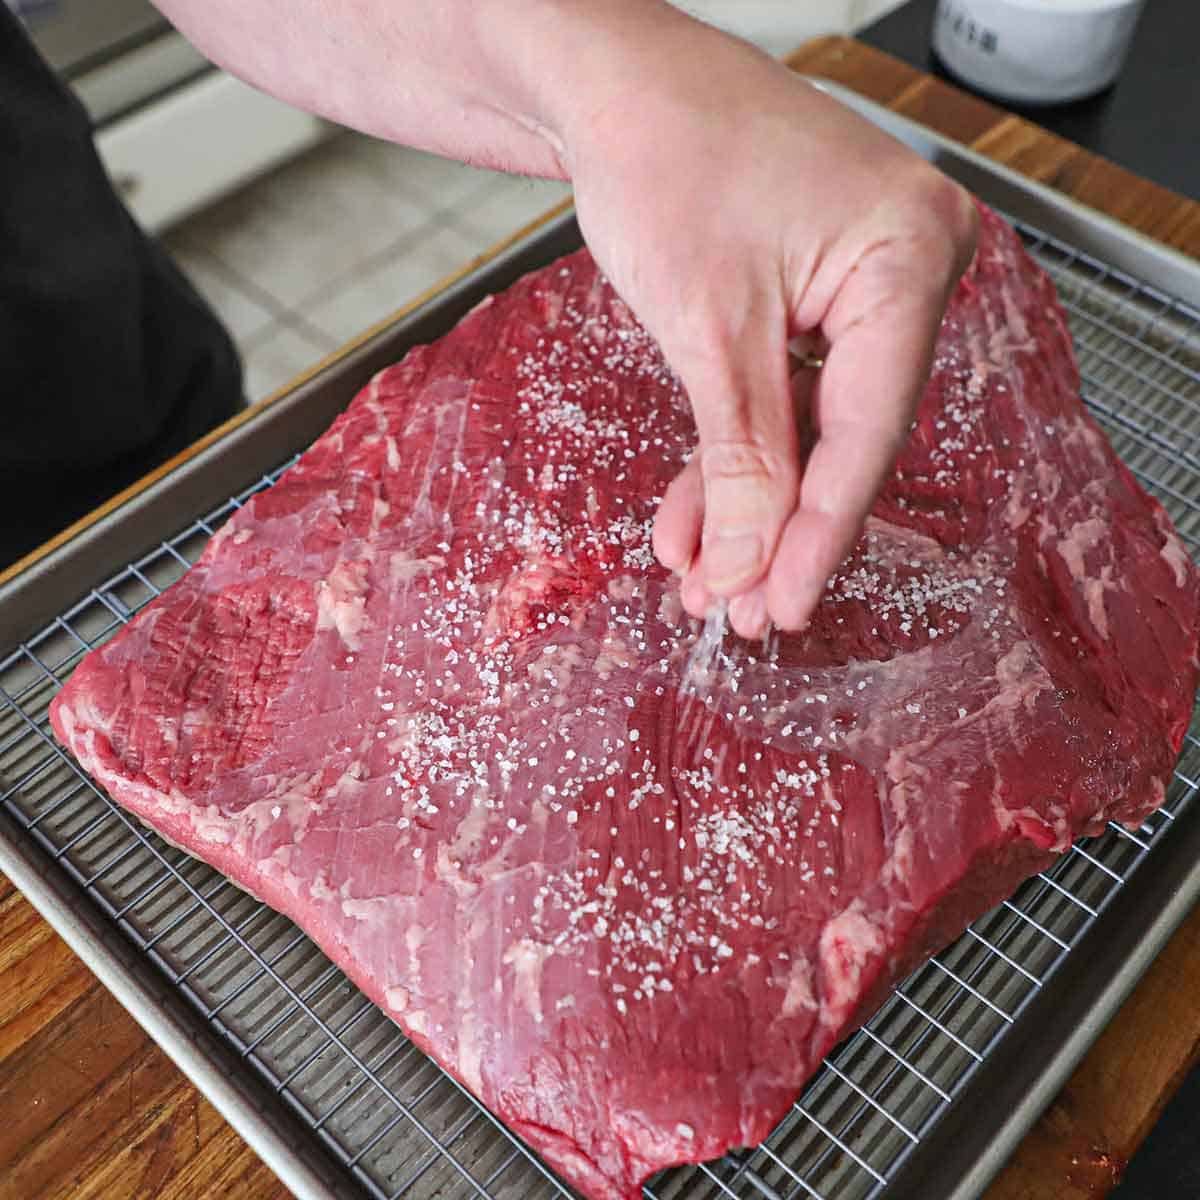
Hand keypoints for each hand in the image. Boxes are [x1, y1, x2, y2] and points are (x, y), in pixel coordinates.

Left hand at [554, 18, 977, 637]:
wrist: (612, 87)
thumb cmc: (667, 156)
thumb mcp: (707, 325)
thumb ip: (741, 453)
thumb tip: (748, 563)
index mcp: (909, 256)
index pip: (870, 429)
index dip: (820, 532)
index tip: (779, 604)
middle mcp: (902, 273)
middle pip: (844, 439)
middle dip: (775, 531)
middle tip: (739, 612)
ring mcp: (855, 289)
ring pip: (805, 430)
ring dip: (747, 506)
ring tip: (705, 583)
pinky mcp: (808, 302)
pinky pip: (779, 397)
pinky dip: (731, 455)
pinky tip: (694, 517)